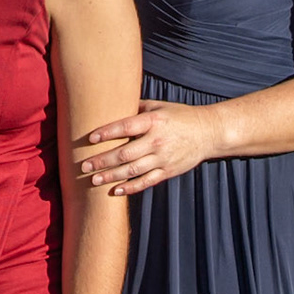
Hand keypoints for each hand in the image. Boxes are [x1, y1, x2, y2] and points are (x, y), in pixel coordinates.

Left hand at [79, 99, 220, 194]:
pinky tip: (116, 190)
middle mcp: (157, 141)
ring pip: (133, 170)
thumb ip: (137, 107)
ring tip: (93, 180)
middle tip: (84, 166)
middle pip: (125, 153)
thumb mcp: (160, 107)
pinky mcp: (169, 171)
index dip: (107, 132)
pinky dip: (131, 187)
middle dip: (102, 160)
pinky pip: (147, 181)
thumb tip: (113, 102)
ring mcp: (163, 158)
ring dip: (111, 176)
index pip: (126, 127)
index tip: (90, 138)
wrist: (210, 132)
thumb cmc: (181, 116)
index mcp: (154, 122)